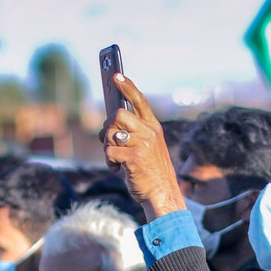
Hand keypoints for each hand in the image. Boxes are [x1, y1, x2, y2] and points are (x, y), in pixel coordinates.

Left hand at [98, 73, 183, 219]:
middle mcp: (149, 132)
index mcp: (154, 127)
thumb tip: (109, 125)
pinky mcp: (134, 157)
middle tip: (109, 141)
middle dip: (108, 128)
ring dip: (107, 148)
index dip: (127, 87)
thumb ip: (134, 133)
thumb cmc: (151, 171)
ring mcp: (142, 144)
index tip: (116, 76)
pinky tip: (118, 169)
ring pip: (110, 134)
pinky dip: (109, 163)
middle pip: (118, 115)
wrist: (162, 193)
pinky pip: (109, 153)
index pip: (139, 101)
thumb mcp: (148, 147)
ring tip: (116, 160)